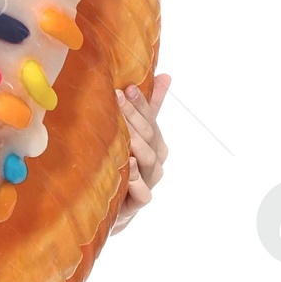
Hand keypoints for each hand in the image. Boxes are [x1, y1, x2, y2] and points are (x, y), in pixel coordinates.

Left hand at [113, 72, 169, 231]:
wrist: (114, 206)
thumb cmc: (126, 165)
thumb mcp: (136, 134)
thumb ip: (151, 108)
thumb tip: (166, 75)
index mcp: (156, 143)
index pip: (151, 118)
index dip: (141, 103)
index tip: (127, 87)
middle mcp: (156, 161)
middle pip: (148, 135)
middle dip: (133, 115)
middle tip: (117, 98)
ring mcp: (149, 181)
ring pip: (149, 160)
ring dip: (136, 143)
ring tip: (123, 130)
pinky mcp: (138, 202)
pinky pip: (143, 193)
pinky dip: (136, 180)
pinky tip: (129, 166)